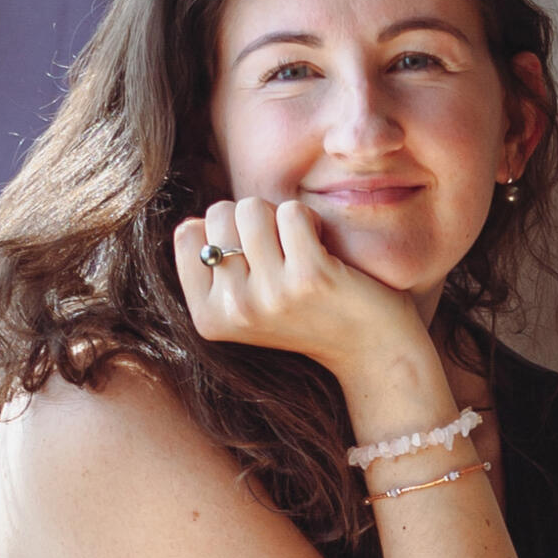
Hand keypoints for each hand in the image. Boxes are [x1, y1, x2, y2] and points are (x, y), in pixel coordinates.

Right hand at [174, 197, 427, 379]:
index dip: (223, 231)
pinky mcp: (309, 277)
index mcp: (208, 317)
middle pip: (220, 214)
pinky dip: (311, 219)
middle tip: (281, 251)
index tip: (251, 257)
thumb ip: (214, 266)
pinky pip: (293, 212)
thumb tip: (194, 221)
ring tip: (300, 247)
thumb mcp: (245, 302)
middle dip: (253, 219)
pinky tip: (322, 247)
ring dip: (281, 216)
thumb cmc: (305, 312)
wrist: (369, 348)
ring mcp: (270, 294)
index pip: (188, 234)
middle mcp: (233, 309)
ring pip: (253, 208)